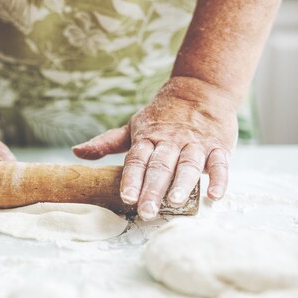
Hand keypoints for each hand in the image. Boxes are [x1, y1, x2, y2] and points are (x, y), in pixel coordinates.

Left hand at [72, 77, 238, 219]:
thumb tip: (77, 152)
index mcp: (148, 138)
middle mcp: (170, 141)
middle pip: (161, 166)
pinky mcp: (218, 146)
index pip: (137, 160)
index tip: (126, 197)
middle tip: (147, 210)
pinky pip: (220, 163)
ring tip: (176, 201)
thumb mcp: (133, 126)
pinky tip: (214, 195)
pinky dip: (219, 178)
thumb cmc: (162, 115)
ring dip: (183, 183)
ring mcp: (195, 143)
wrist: (201, 88)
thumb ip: (107, 143)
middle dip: (153, 188)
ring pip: (188, 164)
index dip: (132, 179)